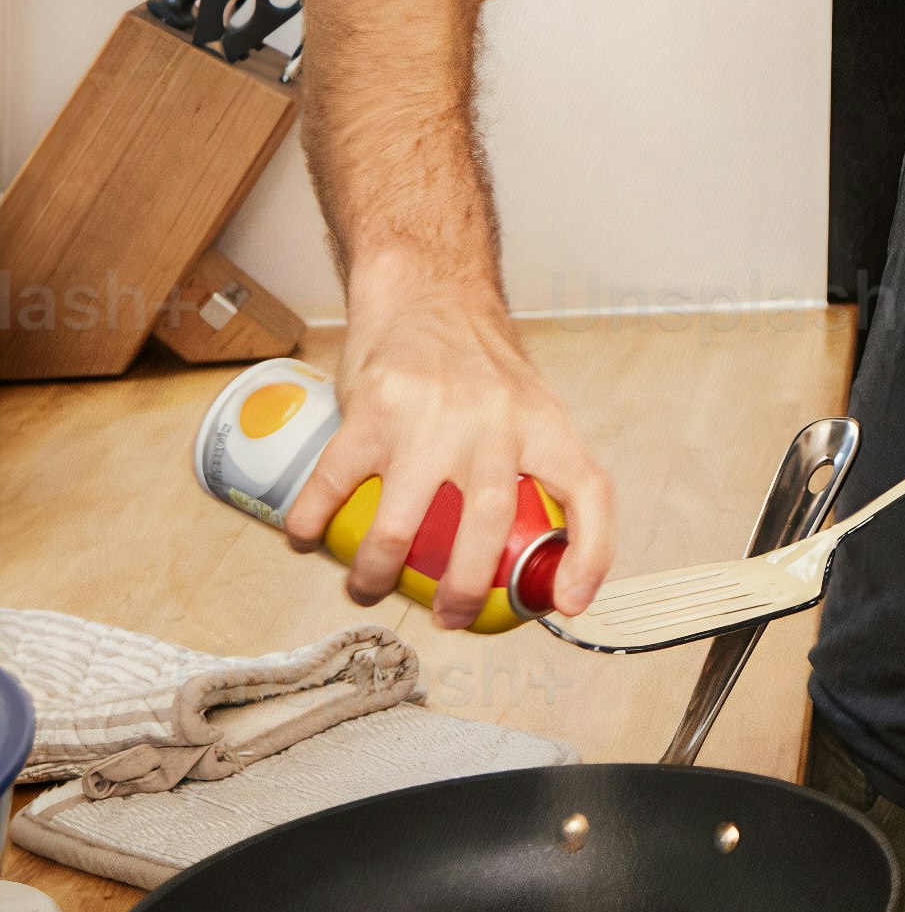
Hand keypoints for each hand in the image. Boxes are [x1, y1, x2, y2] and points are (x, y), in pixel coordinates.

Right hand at [285, 270, 613, 621]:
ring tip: (367, 588)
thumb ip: (536, 472)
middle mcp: (493, 421)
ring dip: (376, 574)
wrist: (427, 292)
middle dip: (462, 590)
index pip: (588, 490)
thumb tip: (544, 562)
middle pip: (485, 525)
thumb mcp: (531, 408)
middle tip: (446, 618)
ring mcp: (428, 417)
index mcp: (543, 423)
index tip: (568, 602)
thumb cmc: (479, 365)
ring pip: (399, 526)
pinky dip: (312, 524)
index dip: (590, 554)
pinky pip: (332, 486)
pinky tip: (308, 539)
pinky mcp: (369, 411)